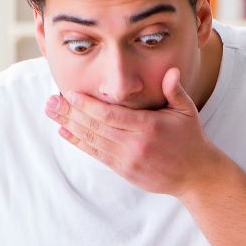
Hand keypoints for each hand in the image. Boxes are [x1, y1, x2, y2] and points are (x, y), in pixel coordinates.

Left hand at [44, 67, 225, 196]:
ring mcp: (128, 159)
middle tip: (50, 102)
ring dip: (69, 126)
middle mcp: (134, 144)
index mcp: (148, 127)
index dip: (87, 105)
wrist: (195, 174)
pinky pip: (97, 154)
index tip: (69, 94)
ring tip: (51, 113)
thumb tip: (171, 71)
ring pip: (92, 141)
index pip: (110, 115)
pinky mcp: (124, 170)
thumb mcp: (187, 112)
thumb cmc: (190, 139)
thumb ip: (175, 90)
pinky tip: (65, 132)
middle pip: (95, 127)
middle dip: (70, 113)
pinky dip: (79, 143)